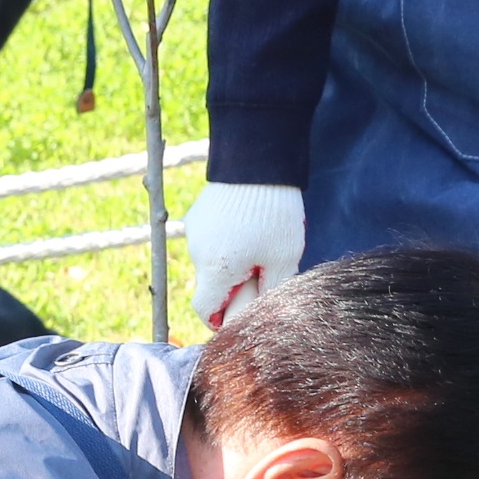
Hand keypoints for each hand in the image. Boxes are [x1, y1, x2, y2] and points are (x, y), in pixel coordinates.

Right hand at [184, 182, 304, 328]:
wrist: (257, 159)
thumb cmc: (274, 213)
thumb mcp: (283, 259)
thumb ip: (271, 292)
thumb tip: (262, 314)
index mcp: (216, 269)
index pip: (205, 311)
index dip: (221, 319)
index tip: (240, 314)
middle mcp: (197, 252)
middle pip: (210, 285)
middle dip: (233, 287)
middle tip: (262, 272)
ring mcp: (195, 231)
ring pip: (211, 262)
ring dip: (231, 263)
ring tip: (260, 243)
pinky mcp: (198, 214)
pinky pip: (211, 241)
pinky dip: (227, 244)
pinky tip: (250, 227)